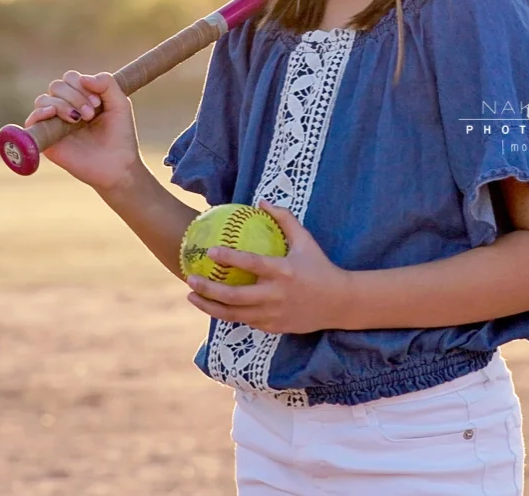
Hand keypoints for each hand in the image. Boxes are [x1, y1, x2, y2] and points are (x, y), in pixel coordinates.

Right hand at [24, 70, 140, 191]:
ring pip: (44, 99)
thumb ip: (107, 84)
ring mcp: (54, 123)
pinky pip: (32, 119)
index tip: (98, 102)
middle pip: (57, 86)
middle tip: (90, 114)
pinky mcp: (47, 139)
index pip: (70, 78)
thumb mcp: (120, 104)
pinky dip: (40, 112)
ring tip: (79, 119)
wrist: (117, 166)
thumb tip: (83, 78)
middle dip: (74, 95)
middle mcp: (65, 108)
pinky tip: (53, 113)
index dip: (82, 84)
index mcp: (81, 98)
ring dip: (62, 104)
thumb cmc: (120, 136)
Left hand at [185, 200, 353, 333]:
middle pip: (233, 296)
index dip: (229, 258)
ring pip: (233, 314)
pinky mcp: (273, 327)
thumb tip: (261, 200)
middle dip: (208, 288)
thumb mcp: (306, 240)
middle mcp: (275, 295)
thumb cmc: (320, 267)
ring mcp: (273, 315)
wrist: (339, 303)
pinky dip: (227, 313)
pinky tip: (214, 305)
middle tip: (190, 279)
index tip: (210, 251)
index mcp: (282, 271)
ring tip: (192, 296)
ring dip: (209, 306)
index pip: (251, 264)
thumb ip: (284, 219)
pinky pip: (244, 321)